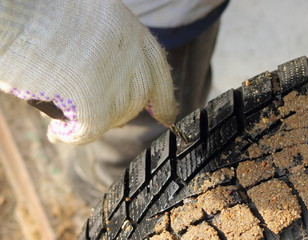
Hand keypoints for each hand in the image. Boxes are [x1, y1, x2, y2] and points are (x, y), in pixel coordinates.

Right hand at [0, 0, 176, 143]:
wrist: (16, 11)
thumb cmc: (46, 13)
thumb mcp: (93, 21)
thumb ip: (111, 46)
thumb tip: (113, 77)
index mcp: (132, 33)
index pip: (160, 73)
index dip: (164, 99)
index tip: (167, 116)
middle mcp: (130, 57)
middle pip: (137, 99)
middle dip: (120, 111)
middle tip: (94, 111)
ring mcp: (114, 80)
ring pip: (115, 116)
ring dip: (93, 120)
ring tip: (64, 113)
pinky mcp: (93, 102)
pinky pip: (89, 130)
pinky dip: (73, 135)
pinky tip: (57, 132)